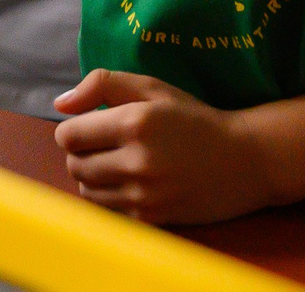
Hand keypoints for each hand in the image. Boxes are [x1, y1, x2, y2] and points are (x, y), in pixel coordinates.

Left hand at [52, 69, 278, 223]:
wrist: (244, 160)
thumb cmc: (194, 119)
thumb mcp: (153, 87)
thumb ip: (103, 85)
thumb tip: (60, 104)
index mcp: (135, 122)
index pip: (70, 135)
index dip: (72, 130)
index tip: (87, 127)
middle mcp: (137, 161)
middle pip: (74, 165)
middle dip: (80, 153)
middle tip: (102, 145)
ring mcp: (144, 194)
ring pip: (87, 191)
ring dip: (92, 177)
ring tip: (114, 163)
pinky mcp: (151, 218)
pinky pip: (108, 210)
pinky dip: (110, 196)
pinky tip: (130, 182)